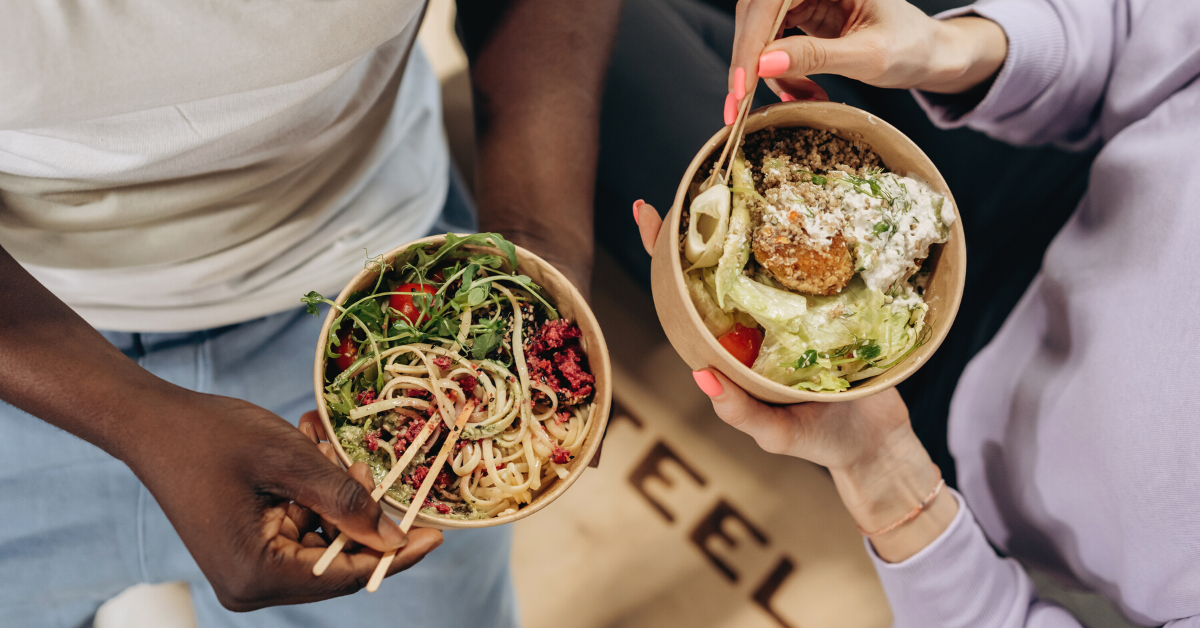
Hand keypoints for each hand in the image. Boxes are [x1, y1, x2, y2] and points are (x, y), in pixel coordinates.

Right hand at [128, 393, 442, 610]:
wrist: (152, 423)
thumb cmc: (212, 437)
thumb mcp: (290, 462)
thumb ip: (344, 500)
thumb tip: (393, 537)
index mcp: (256, 574)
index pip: (344, 575)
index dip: (395, 555)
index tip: (437, 534)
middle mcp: (251, 584)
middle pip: (335, 560)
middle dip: (358, 511)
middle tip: (363, 460)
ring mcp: (248, 569)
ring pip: (322, 538)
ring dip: (334, 493)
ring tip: (320, 443)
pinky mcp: (248, 549)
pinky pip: (301, 526)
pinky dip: (314, 492)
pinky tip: (309, 450)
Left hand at [632, 200, 954, 560]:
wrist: (878, 443)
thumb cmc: (820, 440)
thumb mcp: (775, 434)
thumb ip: (739, 413)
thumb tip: (700, 375)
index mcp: (733, 344)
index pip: (686, 294)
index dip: (663, 254)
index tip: (642, 212)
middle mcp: (757, 318)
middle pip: (722, 263)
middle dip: (704, 222)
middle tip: (692, 180)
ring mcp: (793, 307)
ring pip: (766, 256)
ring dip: (755, 220)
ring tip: (740, 181)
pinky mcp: (831, 302)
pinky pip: (812, 265)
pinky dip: (806, 237)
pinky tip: (805, 209)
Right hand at [728, 0, 1006, 98]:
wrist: (928, 52)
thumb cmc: (911, 47)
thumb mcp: (866, 57)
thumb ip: (815, 57)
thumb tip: (763, 64)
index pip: (771, 2)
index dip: (751, 43)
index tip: (742, 85)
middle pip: (755, 12)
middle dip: (748, 61)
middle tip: (740, 106)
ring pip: (757, 29)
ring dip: (763, 71)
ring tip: (796, 98)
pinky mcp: (799, 14)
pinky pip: (770, 41)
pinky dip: (777, 72)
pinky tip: (798, 90)